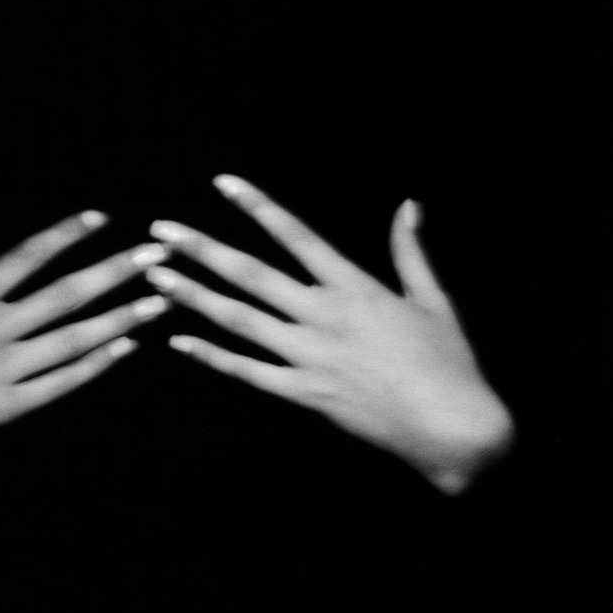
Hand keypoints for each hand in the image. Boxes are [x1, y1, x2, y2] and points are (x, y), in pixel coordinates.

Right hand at [0, 204, 167, 488]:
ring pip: (74, 340)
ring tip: (159, 301)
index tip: (102, 216)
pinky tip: (124, 350)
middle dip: (116, 270)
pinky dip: (95, 367)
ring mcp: (2, 373)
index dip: (67, 233)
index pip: (28, 256)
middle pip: (67, 294)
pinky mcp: (4, 410)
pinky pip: (60, 386)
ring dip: (121, 318)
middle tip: (157, 254)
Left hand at [146, 175, 513, 493]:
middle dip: (202, 248)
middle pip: (250, 275)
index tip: (223, 183)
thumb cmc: (450, 363)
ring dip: (194, 296)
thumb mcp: (434, 299)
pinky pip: (250, 373)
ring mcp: (311, 357)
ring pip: (240, 321)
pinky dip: (213, 357)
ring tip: (156, 276)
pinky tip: (180, 341)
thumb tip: (408, 205)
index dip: (257, 205)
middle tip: (160, 230)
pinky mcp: (306, 395)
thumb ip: (410, 251)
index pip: (295, 234)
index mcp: (354, 286)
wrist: (456, 429)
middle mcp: (324, 316)